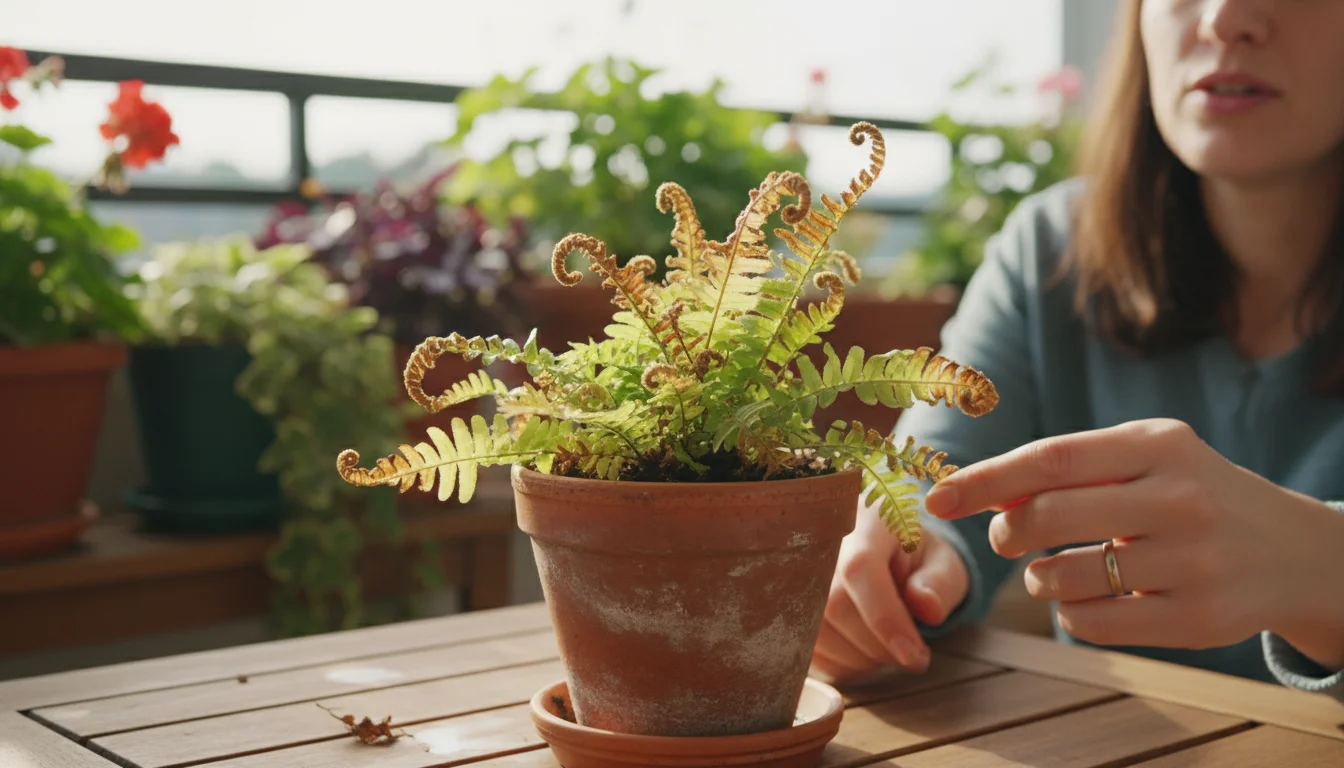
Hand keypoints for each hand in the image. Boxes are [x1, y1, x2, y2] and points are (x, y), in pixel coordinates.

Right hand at [811, 496, 968, 681]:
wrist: (879, 546)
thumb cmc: (912, 555)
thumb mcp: (940, 561)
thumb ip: (939, 582)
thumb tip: (928, 608)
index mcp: (863, 520)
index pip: (860, 568)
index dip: (884, 617)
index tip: (913, 656)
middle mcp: (817, 540)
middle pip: (834, 604)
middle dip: (877, 645)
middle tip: (912, 654)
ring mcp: (794, 570)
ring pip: (814, 630)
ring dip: (858, 658)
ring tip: (887, 649)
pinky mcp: (786, 603)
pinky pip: (804, 646)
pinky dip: (839, 662)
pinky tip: (862, 650)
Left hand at [924, 418, 1343, 665]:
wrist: (1292, 551)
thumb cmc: (1191, 495)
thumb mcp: (1146, 459)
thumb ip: (1071, 470)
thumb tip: (986, 496)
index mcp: (1159, 445)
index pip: (1050, 457)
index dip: (985, 480)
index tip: (937, 498)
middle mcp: (1181, 498)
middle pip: (1046, 516)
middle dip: (1006, 532)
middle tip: (1006, 539)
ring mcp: (1194, 560)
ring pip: (1063, 576)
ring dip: (1038, 577)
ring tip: (1055, 569)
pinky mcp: (1198, 617)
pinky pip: (1091, 623)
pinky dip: (1070, 614)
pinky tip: (1092, 598)